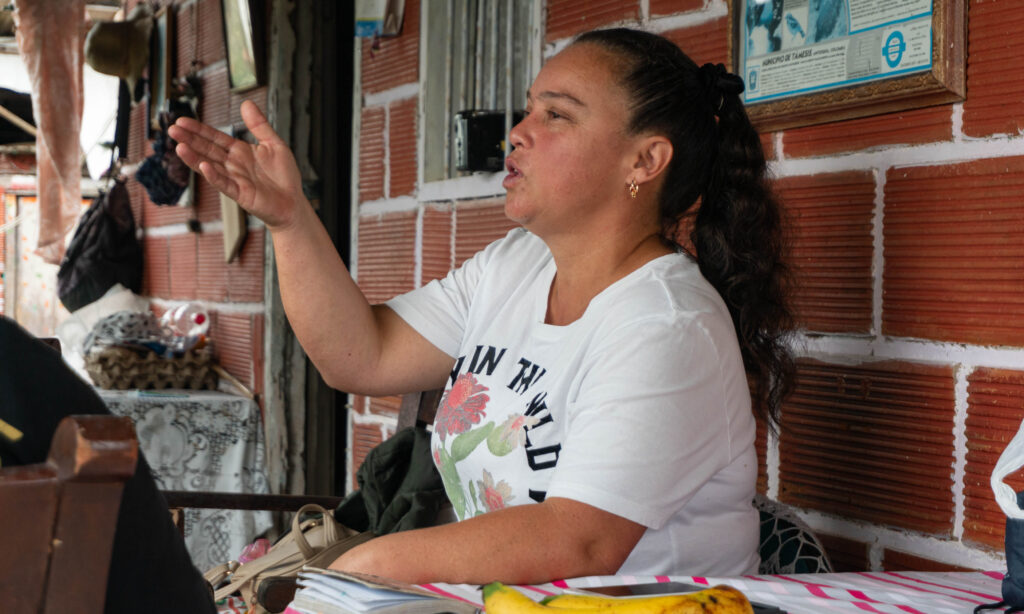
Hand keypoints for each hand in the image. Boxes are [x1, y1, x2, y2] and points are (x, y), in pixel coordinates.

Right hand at [169, 100, 303, 229]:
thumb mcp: (274, 144)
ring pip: (210, 166)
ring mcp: (235, 179)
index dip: (199, 129)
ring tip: (179, 146)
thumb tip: (246, 102)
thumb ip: (259, 125)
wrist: (293, 202)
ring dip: (195, 158)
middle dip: (190, 140)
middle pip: (207, 150)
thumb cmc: (284, 175)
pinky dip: (214, 176)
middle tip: (172, 129)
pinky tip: (204, 166)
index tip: (182, 120)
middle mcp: (233, 164)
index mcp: (239, 151)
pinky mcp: (241, 194)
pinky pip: (225, 184)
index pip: (214, 138)